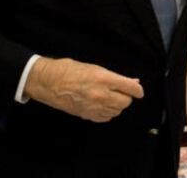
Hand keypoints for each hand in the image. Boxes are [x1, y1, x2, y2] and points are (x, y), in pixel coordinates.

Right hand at [23, 57, 143, 122]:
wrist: (48, 82)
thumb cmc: (69, 70)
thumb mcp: (95, 68)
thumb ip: (115, 77)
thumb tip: (132, 82)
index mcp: (104, 79)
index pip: (131, 88)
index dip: (137, 90)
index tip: (138, 90)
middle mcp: (101, 94)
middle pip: (126, 102)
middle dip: (126, 97)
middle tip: (121, 91)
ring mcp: (93, 107)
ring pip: (117, 111)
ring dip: (117, 105)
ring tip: (109, 97)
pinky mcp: (86, 115)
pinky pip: (105, 118)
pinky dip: (107, 112)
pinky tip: (102, 105)